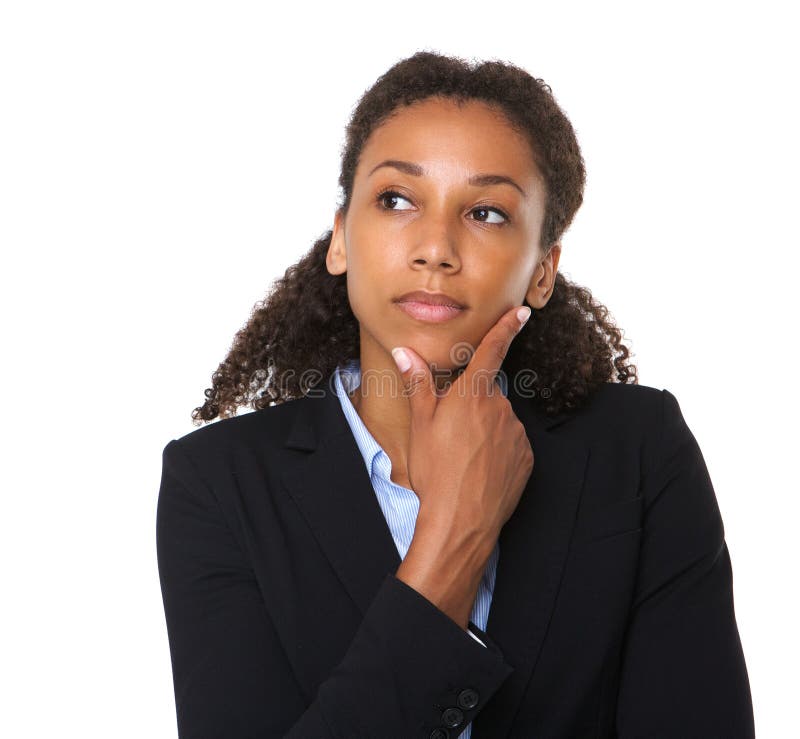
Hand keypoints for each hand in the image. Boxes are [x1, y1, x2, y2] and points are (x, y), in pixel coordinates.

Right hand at [391, 305, 533, 539]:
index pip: (492, 350)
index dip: (507, 328)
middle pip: (486, 394)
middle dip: (471, 405)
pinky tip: (480, 469)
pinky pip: (511, 444)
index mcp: (472, 394)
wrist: (461, 519)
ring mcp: (516, 433)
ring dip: (484, 430)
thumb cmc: (435, 470)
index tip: (522, 312)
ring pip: (498, 420)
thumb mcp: (420, 424)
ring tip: (462, 458)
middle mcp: (500, 408)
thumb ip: (418, 383)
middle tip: (450, 433)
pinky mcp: (526, 457)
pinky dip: (498, 451)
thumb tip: (405, 352)